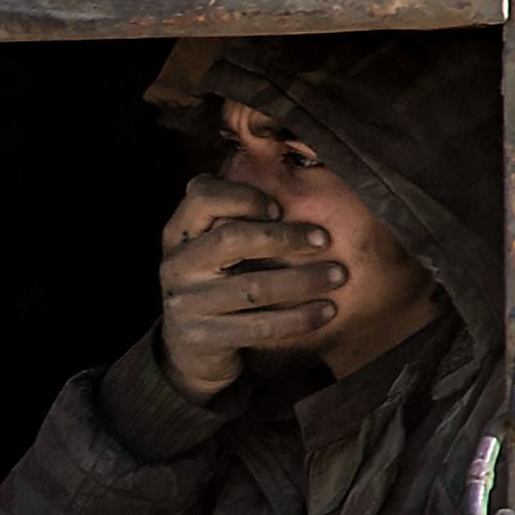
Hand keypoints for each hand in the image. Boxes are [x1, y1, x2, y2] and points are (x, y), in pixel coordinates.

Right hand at [157, 176, 347, 400]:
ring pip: (253, 288)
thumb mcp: (210, 248)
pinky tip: (327, 310)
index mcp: (178, 234)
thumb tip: (279, 166)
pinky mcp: (204, 338)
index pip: (203, 198)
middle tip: (325, 239)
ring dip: (303, 280)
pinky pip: (260, 327)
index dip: (245, 197)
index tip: (280, 207)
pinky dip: (299, 318)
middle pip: (231, 239)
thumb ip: (230, 214)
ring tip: (338, 275)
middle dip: (285, 237)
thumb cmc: (214, 283)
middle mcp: (176, 266)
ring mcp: (186, 305)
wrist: (188, 348)